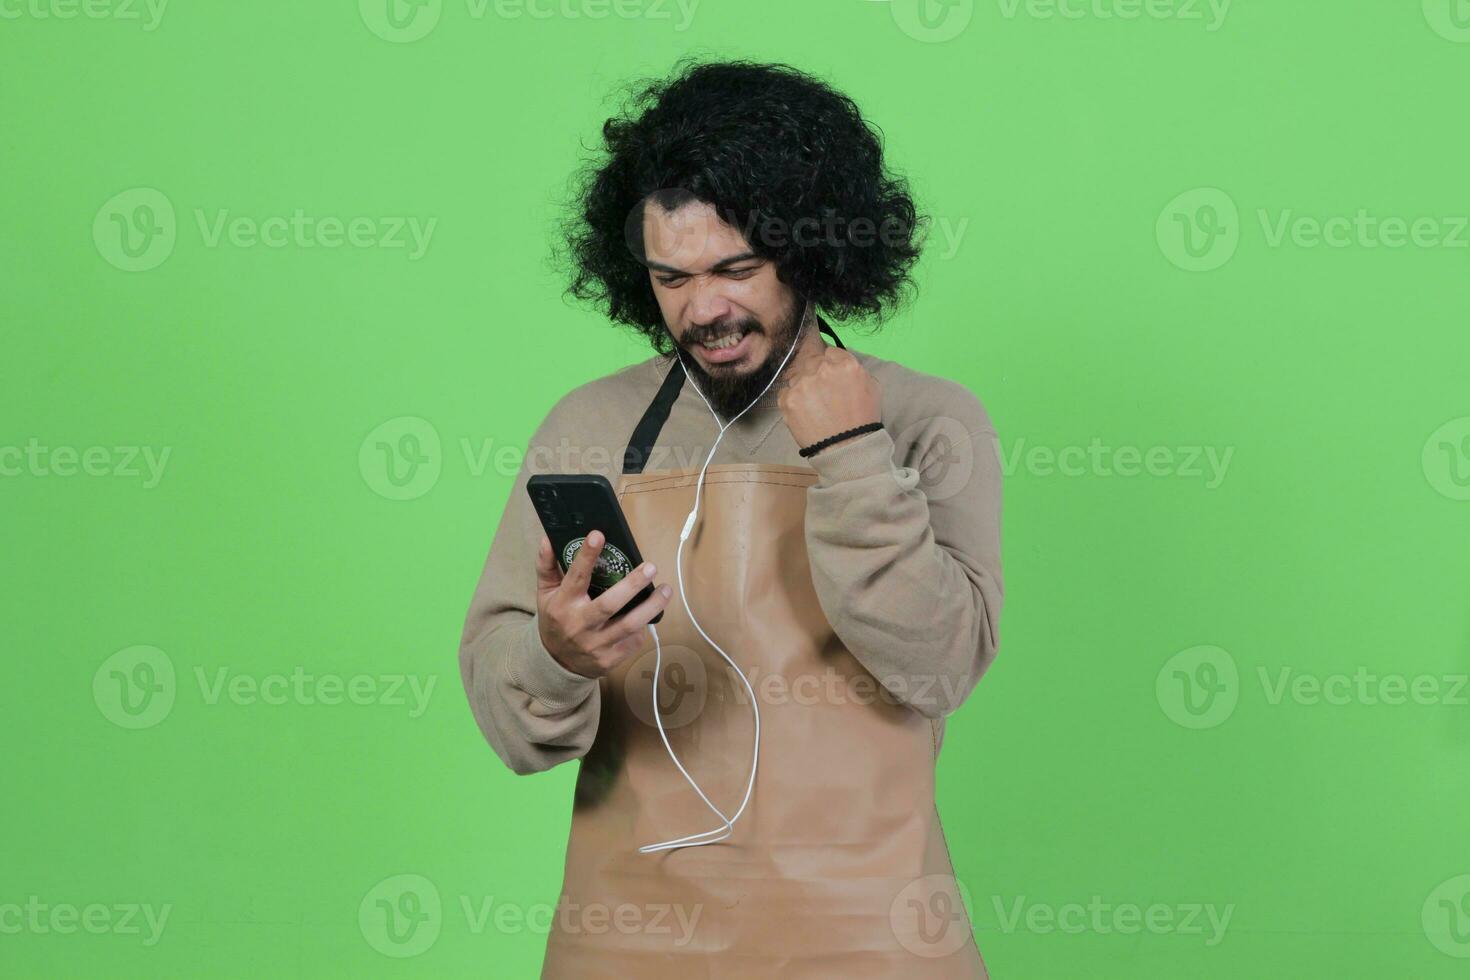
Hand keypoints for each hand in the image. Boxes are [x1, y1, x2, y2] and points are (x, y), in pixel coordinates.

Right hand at [534, 530, 671, 678]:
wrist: (556, 662)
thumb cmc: (556, 619)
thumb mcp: (545, 594)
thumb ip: (546, 567)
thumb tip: (549, 539)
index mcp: (563, 604)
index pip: (576, 577)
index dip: (587, 556)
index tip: (598, 535)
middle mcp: (579, 625)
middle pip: (609, 604)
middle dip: (633, 584)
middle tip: (651, 567)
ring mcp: (595, 644)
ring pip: (629, 625)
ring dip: (651, 607)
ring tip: (666, 590)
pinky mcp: (609, 659)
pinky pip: (633, 641)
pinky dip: (644, 627)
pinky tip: (651, 614)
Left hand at [776, 343, 881, 449]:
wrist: (847, 449)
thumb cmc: (863, 419)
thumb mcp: (872, 387)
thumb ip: (855, 369)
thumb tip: (839, 364)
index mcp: (845, 364)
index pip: (830, 352)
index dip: (831, 364)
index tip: (832, 376)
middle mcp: (821, 370)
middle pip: (811, 361)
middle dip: (815, 373)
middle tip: (822, 392)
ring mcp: (802, 385)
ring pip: (797, 376)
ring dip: (803, 386)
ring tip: (813, 405)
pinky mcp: (788, 400)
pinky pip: (785, 392)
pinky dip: (793, 401)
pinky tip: (804, 412)